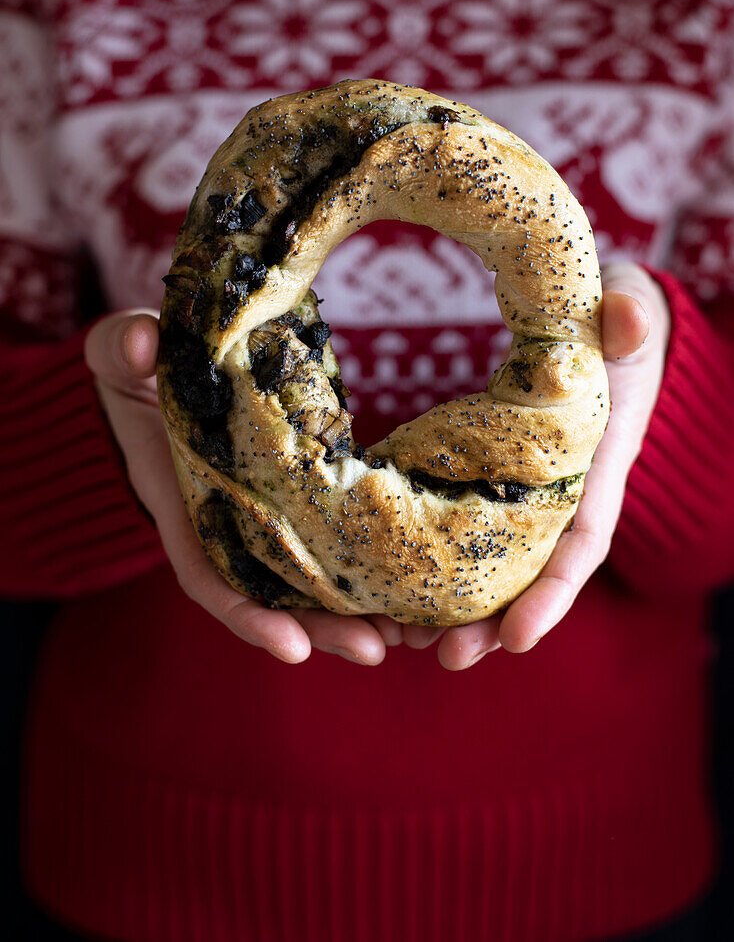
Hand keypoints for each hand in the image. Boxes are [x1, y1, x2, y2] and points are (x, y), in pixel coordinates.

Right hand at [84, 313, 401, 665]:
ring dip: (354, 611)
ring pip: (306, 578)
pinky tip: (407, 583)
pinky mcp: (289, 493)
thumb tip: (138, 343)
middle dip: (320, 628)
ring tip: (409, 631)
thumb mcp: (119, 354)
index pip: (208, 575)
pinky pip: (327, 537)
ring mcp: (258, 512)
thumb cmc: (134, 365)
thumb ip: (120, 348)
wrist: (156, 366)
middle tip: (377, 649)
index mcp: (180, 502)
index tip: (293, 649)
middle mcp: (222, 521)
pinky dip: (363, 564)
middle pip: (271, 596)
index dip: (247, 616)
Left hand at [402, 262, 670, 668]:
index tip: (515, 639)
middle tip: (446, 657)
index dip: (551, 593)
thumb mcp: (627, 311)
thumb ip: (629, 318)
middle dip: (492, 620)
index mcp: (596, 464)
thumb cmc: (613, 319)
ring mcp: (522, 489)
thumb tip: (627, 321)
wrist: (598, 320)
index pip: (581, 541)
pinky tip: (382, 584)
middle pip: (528, 571)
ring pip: (488, 560)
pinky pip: (456, 524)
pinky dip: (425, 558)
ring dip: (450, 604)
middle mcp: (560, 491)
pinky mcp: (487, 474)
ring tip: (399, 638)